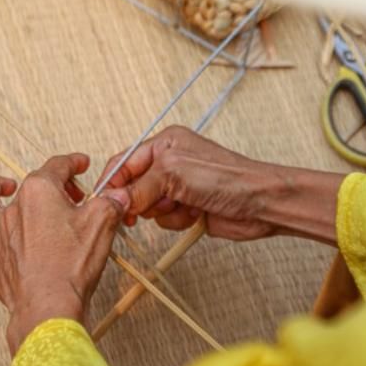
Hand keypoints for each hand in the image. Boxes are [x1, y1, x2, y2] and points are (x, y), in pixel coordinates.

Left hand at [0, 154, 127, 353]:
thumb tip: (116, 196)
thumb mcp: (102, 224)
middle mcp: (13, 210)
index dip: (73, 163)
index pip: (57, 166)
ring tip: (0, 186)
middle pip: (29, 183)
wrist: (50, 306)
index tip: (82, 165)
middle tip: (72, 197)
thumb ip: (109, 203)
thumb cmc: (72, 266)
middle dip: (52, 183)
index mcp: (38, 193)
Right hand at [97, 126, 343, 243]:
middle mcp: (170, 163)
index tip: (104, 202)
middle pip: (133, 187)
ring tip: (185, 204)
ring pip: (148, 207)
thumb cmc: (228, 178)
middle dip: (142, 200)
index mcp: (165, 144)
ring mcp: (179, 187)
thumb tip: (115, 199)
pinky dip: (176, 221)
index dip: (112, 182)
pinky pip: (164, 220)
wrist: (260, 204)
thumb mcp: (175, 174)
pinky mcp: (187, 208)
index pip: (124, 162)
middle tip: (156, 202)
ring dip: (163, 212)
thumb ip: (140, 186)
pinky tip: (194, 214)